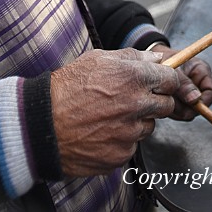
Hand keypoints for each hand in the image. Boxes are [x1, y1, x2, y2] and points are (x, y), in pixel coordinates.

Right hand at [50, 49, 180, 176]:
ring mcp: (130, 132)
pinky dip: (121, 141)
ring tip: (110, 117)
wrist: (40, 124)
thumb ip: (132, 57)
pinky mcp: (121, 154)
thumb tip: (157, 59)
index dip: (166, 81)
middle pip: (166, 105)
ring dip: (137, 122)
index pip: (171, 79)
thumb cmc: (66, 89)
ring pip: (148, 127)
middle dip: (156, 102)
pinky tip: (101, 133)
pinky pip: (131, 146)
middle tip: (134, 101)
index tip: (160, 84)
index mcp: (133, 78)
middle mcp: (137, 105)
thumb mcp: (97, 60)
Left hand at [149, 44, 211, 120]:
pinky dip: (170, 111)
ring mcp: (189, 95)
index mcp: (201, 72)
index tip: (191, 105)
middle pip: (200, 106)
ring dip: (176, 109)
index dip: (204, 102)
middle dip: (186, 107)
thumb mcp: (172, 69)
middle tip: (170, 101)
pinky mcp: (179, 103)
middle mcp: (198, 85)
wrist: (149, 63)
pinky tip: (161, 100)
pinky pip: (179, 114)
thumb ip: (183, 83)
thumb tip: (195, 99)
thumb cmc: (162, 60)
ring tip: (163, 97)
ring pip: (189, 112)